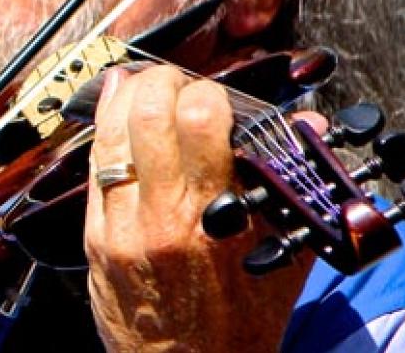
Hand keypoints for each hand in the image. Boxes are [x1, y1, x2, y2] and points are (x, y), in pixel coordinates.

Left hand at [85, 65, 312, 352]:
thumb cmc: (240, 322)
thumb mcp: (284, 257)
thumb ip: (296, 187)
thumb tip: (309, 129)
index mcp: (213, 218)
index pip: (199, 121)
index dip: (209, 93)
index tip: (218, 97)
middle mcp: (161, 217)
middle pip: (148, 113)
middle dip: (166, 82)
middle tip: (180, 85)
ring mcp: (120, 226)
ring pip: (111, 132)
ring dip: (129, 95)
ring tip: (146, 84)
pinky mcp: (94, 236)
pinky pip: (94, 165)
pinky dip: (106, 130)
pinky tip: (116, 110)